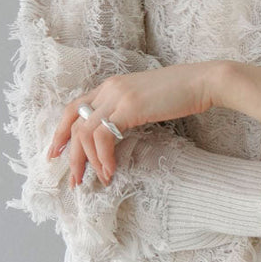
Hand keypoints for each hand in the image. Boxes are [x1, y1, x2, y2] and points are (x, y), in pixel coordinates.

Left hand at [46, 61, 219, 187]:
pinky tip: (111, 170)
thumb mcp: (146, 101)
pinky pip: (103, 137)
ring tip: (97, 180)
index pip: (74, 108)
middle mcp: (109, 88)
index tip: (56, 153)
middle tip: (74, 179)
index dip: (60, 132)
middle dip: (70, 154)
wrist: (203, 81)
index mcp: (111, 85)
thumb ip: (128, 111)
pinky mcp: (129, 107)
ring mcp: (117, 96)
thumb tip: (117, 133)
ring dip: (87, 161)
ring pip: (85, 133)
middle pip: (74, 123)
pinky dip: (104, 157)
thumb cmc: (182, 93)